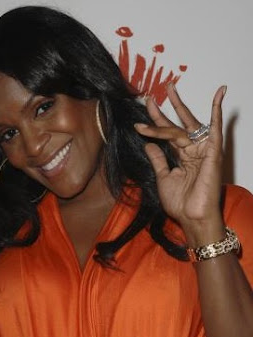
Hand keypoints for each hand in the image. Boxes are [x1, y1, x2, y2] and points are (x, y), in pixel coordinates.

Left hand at [134, 83, 225, 245]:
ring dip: (175, 109)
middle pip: (177, 125)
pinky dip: (217, 111)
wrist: (192, 217)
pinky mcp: (214, 152)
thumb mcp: (163, 177)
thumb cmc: (180, 203)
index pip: (168, 134)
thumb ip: (158, 159)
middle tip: (153, 93)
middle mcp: (193, 151)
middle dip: (165, 108)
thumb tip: (148, 144)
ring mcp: (203, 150)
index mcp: (182, 157)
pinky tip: (219, 94)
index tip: (144, 108)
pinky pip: (216, 128)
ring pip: (186, 126)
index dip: (156, 121)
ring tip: (164, 92)